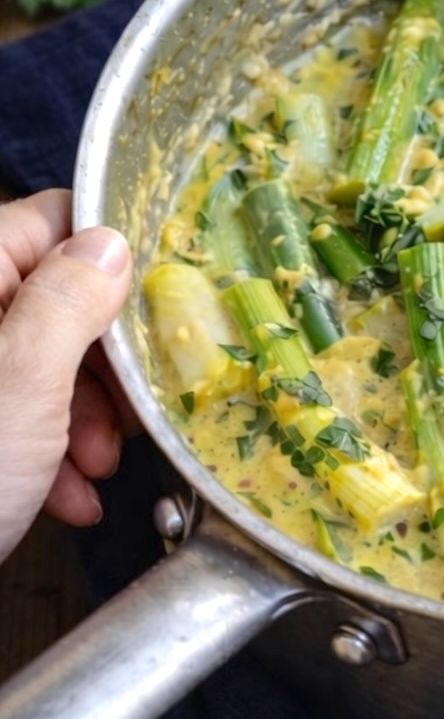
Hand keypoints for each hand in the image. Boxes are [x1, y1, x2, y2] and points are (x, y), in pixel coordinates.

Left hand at [0, 190, 132, 562]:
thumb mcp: (23, 382)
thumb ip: (69, 302)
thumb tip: (107, 244)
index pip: (52, 224)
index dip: (112, 263)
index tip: (155, 309)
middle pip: (54, 300)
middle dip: (102, 362)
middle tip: (128, 411)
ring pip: (41, 362)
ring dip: (83, 416)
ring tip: (95, 467)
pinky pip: (13, 412)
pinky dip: (48, 452)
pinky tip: (65, 495)